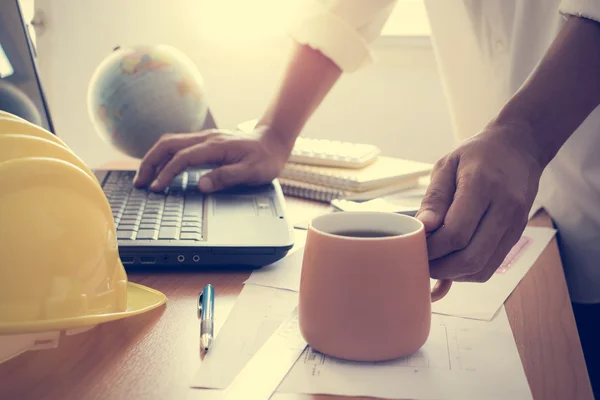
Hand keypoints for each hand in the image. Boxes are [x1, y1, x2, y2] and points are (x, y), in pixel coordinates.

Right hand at [133, 125, 293, 191]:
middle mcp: (206, 139)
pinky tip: (160, 168)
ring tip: (145, 177)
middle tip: (140, 183)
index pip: (182, 158)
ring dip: (154, 158)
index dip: (166, 173)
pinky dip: (163, 156)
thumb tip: (201, 185)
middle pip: (167, 145)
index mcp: (215, 146)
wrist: (274, 140)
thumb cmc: (265, 158)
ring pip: (170, 143)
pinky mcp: (205, 142)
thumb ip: (226, 177)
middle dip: (150, 162)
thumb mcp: (252, 172)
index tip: (157, 189)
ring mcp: (204, 138)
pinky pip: (178, 145)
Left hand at [415, 122, 544, 281]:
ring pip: (482, 269)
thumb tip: (423, 227)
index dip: (431, 248)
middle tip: (420, 261)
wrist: (520, 148)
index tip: (414, 246)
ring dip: (453, 274)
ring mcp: (515, 225)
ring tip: (434, 263)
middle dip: (440, 267)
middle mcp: (505, 209)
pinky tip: (452, 261)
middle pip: (470, 258)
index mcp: (483, 186)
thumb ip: (435, 198)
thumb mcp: (448, 165)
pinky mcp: (517, 235)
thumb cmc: (477, 154)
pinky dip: (468, 272)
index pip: (456, 233)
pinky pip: (491, 266)